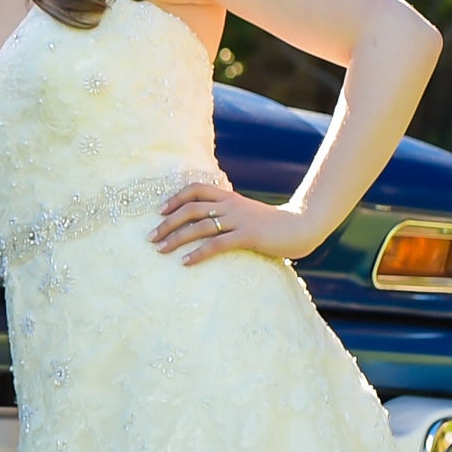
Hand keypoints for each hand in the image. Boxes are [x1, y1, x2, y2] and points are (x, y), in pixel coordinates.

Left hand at [150, 176, 324, 264]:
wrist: (301, 226)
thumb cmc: (271, 224)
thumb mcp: (246, 213)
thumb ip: (227, 213)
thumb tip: (206, 222)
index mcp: (229, 197)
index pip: (195, 189)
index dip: (175, 198)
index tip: (159, 211)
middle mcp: (231, 205)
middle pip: (191, 209)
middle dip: (167, 223)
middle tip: (151, 237)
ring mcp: (239, 220)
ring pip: (199, 226)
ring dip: (176, 238)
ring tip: (160, 250)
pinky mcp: (248, 236)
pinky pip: (217, 244)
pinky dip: (198, 253)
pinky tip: (185, 262)